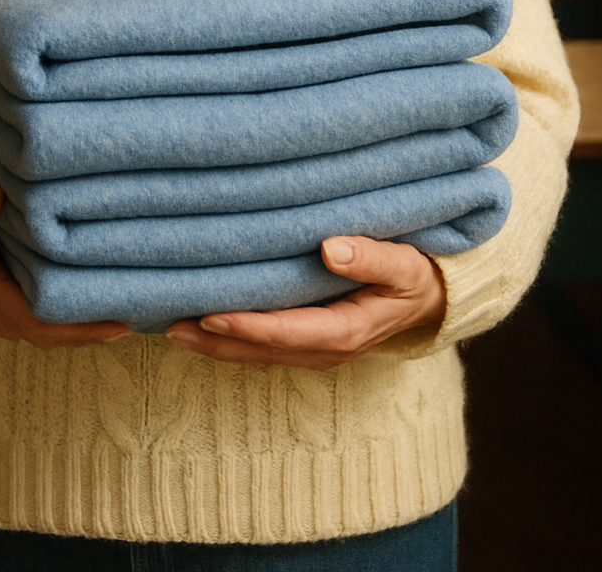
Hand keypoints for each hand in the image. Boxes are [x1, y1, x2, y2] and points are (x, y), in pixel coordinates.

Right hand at [0, 165, 131, 347]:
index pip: (26, 315)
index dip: (70, 325)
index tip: (110, 323)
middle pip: (41, 335)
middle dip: (84, 334)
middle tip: (129, 324)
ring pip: (40, 335)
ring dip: (77, 334)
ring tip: (121, 321)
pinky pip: (35, 326)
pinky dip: (64, 326)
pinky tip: (93, 314)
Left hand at [165, 237, 446, 369]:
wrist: (430, 299)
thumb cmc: (415, 277)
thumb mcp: (405, 266)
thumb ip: (373, 257)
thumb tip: (331, 248)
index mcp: (346, 332)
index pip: (286, 333)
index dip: (246, 327)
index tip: (210, 315)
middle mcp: (325, 349)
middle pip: (262, 350)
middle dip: (216, 341)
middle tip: (171, 326)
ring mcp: (315, 348)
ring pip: (258, 352)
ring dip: (216, 344)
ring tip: (174, 327)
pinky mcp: (308, 339)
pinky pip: (265, 343)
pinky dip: (232, 338)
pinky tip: (205, 321)